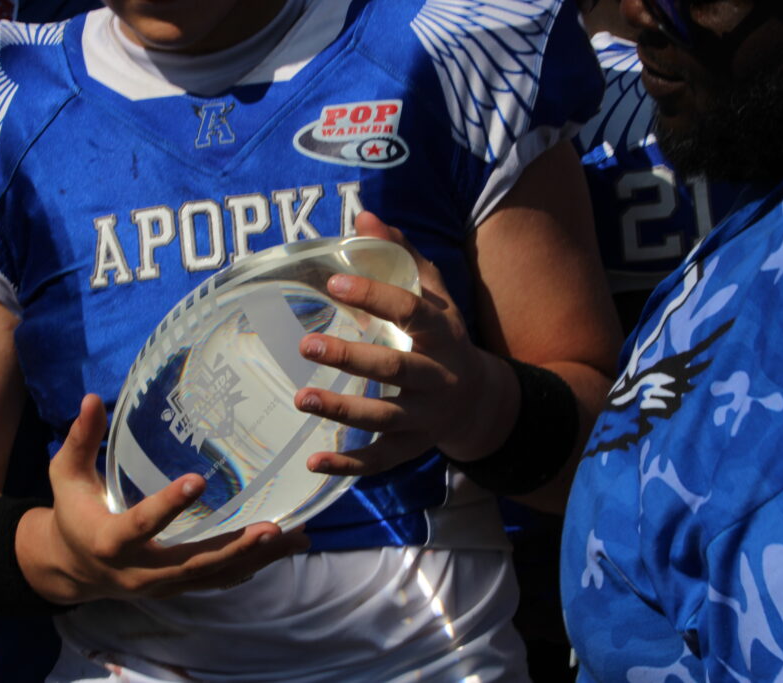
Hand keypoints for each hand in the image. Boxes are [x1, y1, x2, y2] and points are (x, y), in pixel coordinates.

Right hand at [19, 394, 310, 603]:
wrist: (72, 568)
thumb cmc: (72, 512)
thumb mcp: (66, 476)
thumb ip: (80, 440)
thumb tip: (90, 399)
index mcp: (110, 540)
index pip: (141, 524)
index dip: (168, 505)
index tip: (198, 481)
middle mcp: (139, 570)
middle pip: (192, 561)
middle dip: (233, 547)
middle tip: (271, 528)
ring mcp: (162, 584)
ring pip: (213, 575)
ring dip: (256, 558)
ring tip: (295, 538)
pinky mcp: (177, 587)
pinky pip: (217, 581)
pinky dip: (250, 567)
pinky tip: (283, 551)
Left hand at [293, 212, 512, 475]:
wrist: (480, 400)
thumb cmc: (443, 337)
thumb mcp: (434, 294)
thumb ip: (401, 255)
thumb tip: (364, 216)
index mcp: (440, 333)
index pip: (410, 311)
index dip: (375, 296)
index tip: (334, 283)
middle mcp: (436, 377)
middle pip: (394, 370)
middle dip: (351, 360)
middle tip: (307, 346)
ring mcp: (425, 418)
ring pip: (383, 419)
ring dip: (342, 411)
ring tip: (302, 399)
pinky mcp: (411, 448)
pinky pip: (379, 462)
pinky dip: (348, 466)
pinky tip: (314, 462)